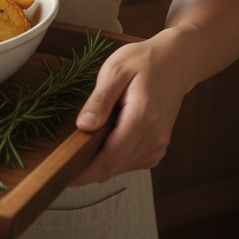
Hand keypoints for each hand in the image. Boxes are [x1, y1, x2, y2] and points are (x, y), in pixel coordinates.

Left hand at [67, 33, 189, 186]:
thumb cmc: (143, 62)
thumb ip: (99, 100)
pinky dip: (113, 155)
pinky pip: (129, 162)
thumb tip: (84, 126)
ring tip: (87, 136)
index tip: (64, 177)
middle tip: (64, 157)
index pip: (110, 159)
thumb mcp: (115, 71)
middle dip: (87, 167)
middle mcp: (154, 138)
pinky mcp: (157, 148)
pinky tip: (106, 135)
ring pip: (120, 167)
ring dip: (100, 160)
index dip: (85, 173)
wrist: (174, 63)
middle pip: (114, 167)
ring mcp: (158, 146)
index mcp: (142, 118)